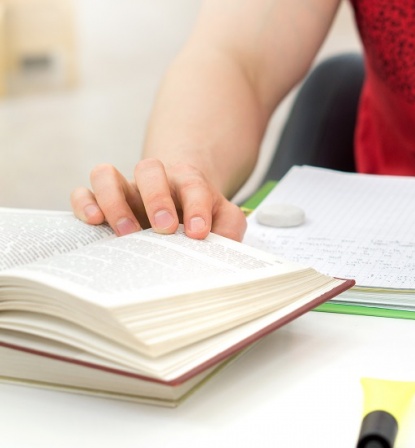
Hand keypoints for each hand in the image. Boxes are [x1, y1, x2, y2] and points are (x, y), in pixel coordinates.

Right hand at [70, 159, 246, 240]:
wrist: (180, 204)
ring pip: (107, 175)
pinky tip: (95, 222)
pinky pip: (84, 192)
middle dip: (156, 198)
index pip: (194, 186)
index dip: (197, 207)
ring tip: (127, 232)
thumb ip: (230, 229)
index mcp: (188, 182)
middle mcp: (154, 180)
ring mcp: (125, 189)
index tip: (199, 232)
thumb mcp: (225, 219)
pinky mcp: (102, 201)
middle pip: (149, 169)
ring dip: (115, 202)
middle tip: (165, 228)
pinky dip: (86, 204)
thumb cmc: (201, 213)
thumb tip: (224, 249)